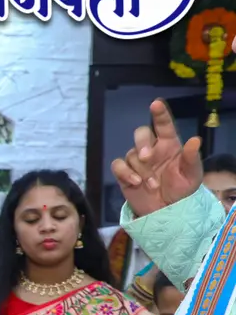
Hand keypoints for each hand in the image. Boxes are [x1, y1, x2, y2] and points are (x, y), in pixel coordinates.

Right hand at [110, 100, 202, 216]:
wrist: (166, 211)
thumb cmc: (181, 190)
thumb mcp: (192, 175)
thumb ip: (192, 158)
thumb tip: (195, 140)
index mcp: (169, 145)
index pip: (164, 125)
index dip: (160, 113)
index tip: (156, 103)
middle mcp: (152, 149)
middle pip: (141, 134)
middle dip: (142, 143)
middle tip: (147, 157)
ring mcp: (137, 160)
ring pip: (131, 154)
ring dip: (142, 171)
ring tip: (153, 185)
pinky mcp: (124, 172)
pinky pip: (118, 165)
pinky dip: (125, 173)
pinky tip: (135, 182)